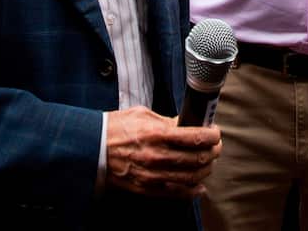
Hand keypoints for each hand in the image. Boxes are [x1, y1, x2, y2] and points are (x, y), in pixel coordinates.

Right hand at [105, 107, 221, 198]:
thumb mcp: (142, 114)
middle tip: (215, 146)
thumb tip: (187, 125)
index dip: (212, 136)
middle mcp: (157, 156)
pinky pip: (178, 193)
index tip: (215, 133)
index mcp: (156, 133)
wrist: (92, 149)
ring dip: (206, 169)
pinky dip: (193, 190)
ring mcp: (154, 175)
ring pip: (192, 177)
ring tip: (207, 161)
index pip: (196, 137)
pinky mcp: (149, 189)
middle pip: (198, 158)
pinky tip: (199, 184)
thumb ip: (167, 121)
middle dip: (213, 151)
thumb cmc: (116, 128)